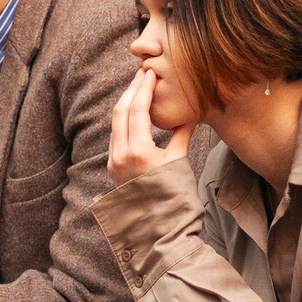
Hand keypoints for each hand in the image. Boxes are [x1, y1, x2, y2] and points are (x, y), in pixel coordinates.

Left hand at [107, 68, 191, 185]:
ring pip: (115, 123)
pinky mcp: (113, 168)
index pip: (136, 110)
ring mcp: (113, 163)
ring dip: (126, 103)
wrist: (162, 228)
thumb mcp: (180, 161)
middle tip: (143, 74)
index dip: (144, 88)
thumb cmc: (176, 196)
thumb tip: (188, 110)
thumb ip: (181, 132)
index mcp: (137, 152)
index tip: (150, 73)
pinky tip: (134, 111)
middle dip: (131, 90)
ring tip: (139, 88)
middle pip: (120, 112)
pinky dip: (123, 119)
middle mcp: (120, 156)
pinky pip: (115, 136)